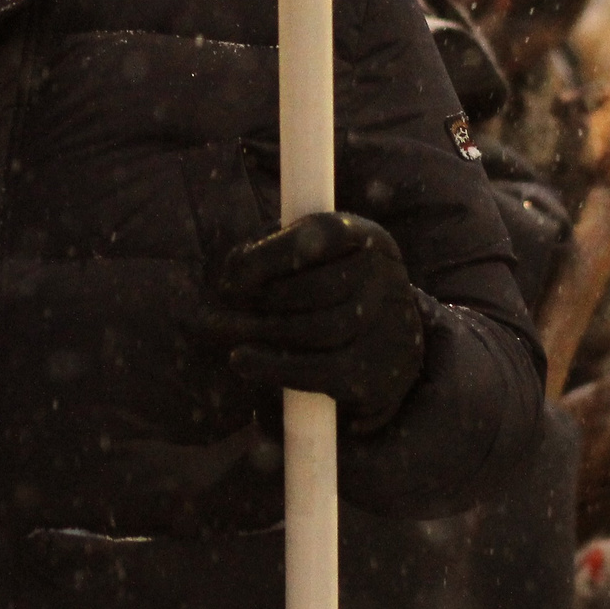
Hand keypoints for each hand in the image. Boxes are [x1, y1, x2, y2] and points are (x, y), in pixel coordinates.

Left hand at [208, 212, 426, 431]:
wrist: (393, 345)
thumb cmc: (333, 288)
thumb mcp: (312, 256)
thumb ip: (273, 253)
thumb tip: (233, 275)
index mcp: (366, 238)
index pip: (324, 235)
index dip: (273, 254)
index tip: (232, 274)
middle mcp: (385, 278)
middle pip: (318, 288)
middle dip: (260, 299)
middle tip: (217, 310)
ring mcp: (388, 327)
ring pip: (318, 330)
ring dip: (261, 331)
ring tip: (221, 331)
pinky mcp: (375, 374)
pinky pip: (321, 371)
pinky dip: (274, 367)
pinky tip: (241, 360)